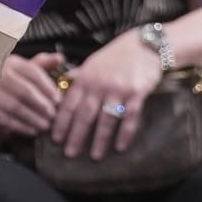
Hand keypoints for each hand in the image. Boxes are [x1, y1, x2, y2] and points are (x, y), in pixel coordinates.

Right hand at [0, 50, 66, 138]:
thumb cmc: (1, 82)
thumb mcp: (19, 70)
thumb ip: (40, 65)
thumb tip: (60, 58)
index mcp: (10, 63)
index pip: (33, 72)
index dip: (48, 87)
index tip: (58, 99)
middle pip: (25, 91)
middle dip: (42, 105)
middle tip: (53, 115)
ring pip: (15, 107)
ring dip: (33, 118)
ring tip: (45, 125)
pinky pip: (4, 119)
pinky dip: (20, 126)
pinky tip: (31, 130)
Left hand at [53, 29, 161, 161]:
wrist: (145, 45)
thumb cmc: (117, 55)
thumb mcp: (93, 62)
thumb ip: (78, 77)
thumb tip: (61, 87)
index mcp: (86, 77)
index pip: (69, 103)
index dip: (61, 122)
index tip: (56, 139)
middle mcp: (99, 84)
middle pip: (85, 115)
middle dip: (76, 136)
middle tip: (69, 153)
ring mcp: (119, 89)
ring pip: (106, 119)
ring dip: (100, 140)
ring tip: (94, 156)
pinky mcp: (137, 93)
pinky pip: (129, 117)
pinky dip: (124, 133)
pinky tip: (120, 146)